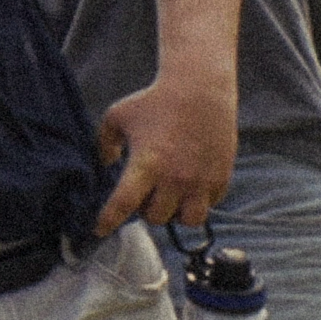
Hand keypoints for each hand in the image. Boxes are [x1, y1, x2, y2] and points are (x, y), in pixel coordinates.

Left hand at [93, 72, 235, 234]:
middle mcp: (175, 177)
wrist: (199, 90)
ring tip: (170, 197)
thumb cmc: (154, 101)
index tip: (99, 230)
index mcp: (146, 164)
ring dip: (175, 213)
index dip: (109, 221)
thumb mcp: (117, 116)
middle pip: (156, 218)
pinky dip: (198, 201)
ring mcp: (201, 180)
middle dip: (147, 211)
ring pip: (187, 221)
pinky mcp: (221, 178)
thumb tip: (105, 165)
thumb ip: (104, 143)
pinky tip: (190, 185)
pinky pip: (209, 206)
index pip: (123, 204)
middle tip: (146, 195)